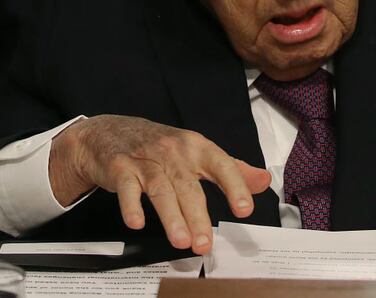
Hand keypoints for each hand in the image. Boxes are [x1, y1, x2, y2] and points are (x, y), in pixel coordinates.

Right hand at [49, 115, 270, 254]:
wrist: (111, 131)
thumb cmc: (162, 146)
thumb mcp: (198, 152)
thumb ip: (232, 169)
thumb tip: (264, 181)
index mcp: (197, 147)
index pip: (221, 165)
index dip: (234, 186)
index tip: (244, 209)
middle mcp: (174, 152)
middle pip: (189, 186)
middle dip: (198, 216)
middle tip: (205, 244)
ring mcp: (146, 160)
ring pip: (161, 190)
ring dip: (171, 217)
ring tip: (182, 241)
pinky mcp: (121, 169)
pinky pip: (127, 189)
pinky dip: (132, 206)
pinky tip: (137, 223)